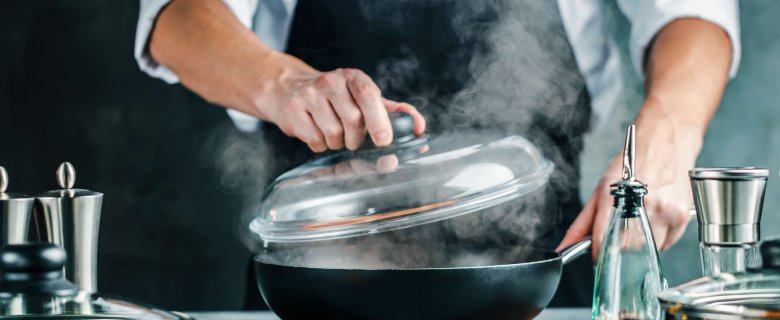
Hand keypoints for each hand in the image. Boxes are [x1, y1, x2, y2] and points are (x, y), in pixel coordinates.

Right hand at [250, 53, 425, 151]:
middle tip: (354, 140)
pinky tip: (316, 133)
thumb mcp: (362, 97)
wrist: (287, 88)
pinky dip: (319, 145)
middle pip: (353, 119)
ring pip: (334, 133)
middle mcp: (331, 81)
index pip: (368, 95)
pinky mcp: (293, 110)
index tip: (384, 140)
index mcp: (353, 77)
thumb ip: (391, 111)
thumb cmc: (334, 97)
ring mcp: (309, 94)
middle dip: (357, 139)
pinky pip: (314, 140)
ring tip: (333, 134)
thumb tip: (419, 125)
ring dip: (337, 143)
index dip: (379, 119)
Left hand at [557, 112, 702, 259]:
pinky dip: (658, 239)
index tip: (598, 258)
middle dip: (620, 248)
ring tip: (639, 221)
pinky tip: (656, 219)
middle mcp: (641, 205)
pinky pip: (666, 244)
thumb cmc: (631, 164)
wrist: (665, 143)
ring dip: (640, 244)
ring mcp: (664, 211)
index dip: (598, 255)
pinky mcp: (681, 216)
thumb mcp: (601, 189)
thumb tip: (565, 247)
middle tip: (621, 232)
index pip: (603, 240)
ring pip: (648, 250)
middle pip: (626, 249)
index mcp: (614, 197)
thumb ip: (582, 223)